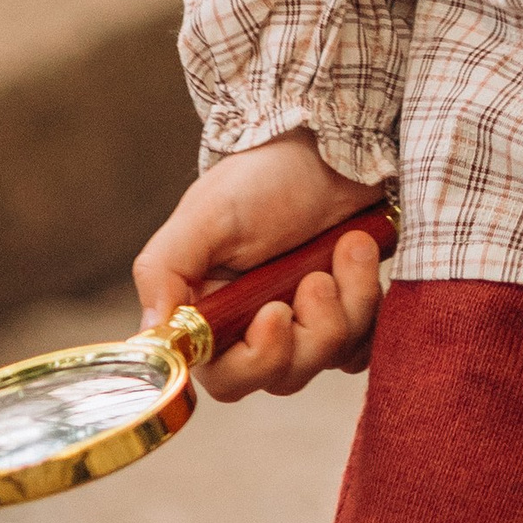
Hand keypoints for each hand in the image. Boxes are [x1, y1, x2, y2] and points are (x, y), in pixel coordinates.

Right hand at [131, 131, 390, 401]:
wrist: (330, 147)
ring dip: (347, 302)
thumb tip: (152, 334)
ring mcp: (304, 324)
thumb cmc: (262, 176)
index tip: (275, 314)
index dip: (255, 360)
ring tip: (347, 246)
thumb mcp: (207, 213)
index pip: (225, 376)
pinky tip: (360, 260)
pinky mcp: (345, 315)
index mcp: (212, 312)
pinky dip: (370, 310)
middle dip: (309, 331)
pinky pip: (363, 346)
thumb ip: (165, 271)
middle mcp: (254, 328)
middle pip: (282, 376)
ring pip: (328, 357)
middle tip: (317, 279)